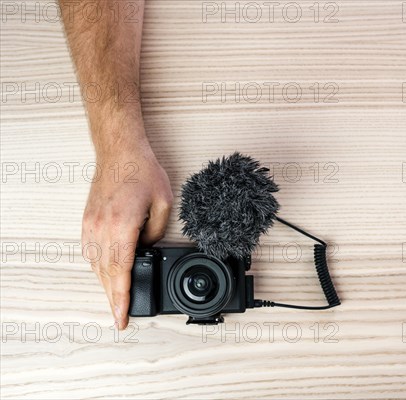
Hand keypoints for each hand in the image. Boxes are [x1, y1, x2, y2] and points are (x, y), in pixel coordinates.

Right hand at [82, 141, 172, 329]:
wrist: (119, 151)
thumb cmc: (141, 171)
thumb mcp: (163, 203)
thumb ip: (156, 233)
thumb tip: (147, 249)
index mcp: (122, 225)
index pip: (120, 271)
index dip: (121, 298)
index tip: (120, 317)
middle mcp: (102, 228)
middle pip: (106, 274)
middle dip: (113, 298)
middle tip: (119, 317)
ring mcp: (91, 225)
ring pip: (95, 265)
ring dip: (105, 284)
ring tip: (115, 300)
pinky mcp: (87, 220)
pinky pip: (89, 252)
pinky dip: (97, 267)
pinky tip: (105, 275)